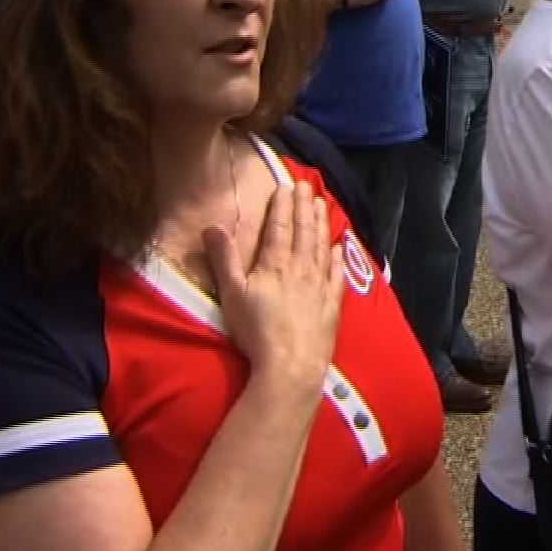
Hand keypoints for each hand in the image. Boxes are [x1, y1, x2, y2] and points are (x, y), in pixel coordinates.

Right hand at [209, 183, 344, 393]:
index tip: (285, 186)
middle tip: (307, 185)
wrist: (291, 365)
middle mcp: (301, 268)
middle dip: (304, 206)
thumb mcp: (232, 294)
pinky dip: (337, 258)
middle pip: (304, 231)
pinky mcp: (332, 305)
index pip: (280, 227)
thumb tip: (213, 226)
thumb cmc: (257, 330)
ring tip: (322, 204)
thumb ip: (224, 259)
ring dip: (321, 224)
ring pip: (322, 247)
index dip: (282, 205)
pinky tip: (338, 247)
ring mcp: (320, 286)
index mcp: (275, 264)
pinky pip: (336, 274)